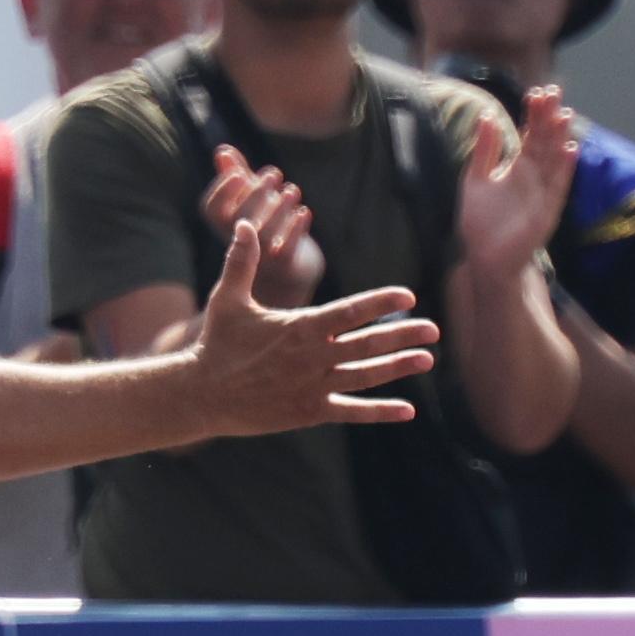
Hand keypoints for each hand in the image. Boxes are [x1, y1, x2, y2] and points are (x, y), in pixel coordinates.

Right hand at [180, 205, 438, 437]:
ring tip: (427, 360)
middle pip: (367, 344)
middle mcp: (312, 357)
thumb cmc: (216, 344)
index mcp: (299, 327)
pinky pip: (351, 411)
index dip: (381, 302)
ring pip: (365, 376)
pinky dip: (380, 412)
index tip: (408, 294)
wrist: (200, 395)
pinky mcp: (309, 411)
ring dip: (398, 368)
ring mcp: (313, 387)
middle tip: (434, 330)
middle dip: (402, 335)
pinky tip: (408, 411)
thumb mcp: (228, 299)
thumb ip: (242, 261)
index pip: (349, 311)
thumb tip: (244, 223)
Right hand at [202, 148, 325, 302]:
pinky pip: (287, 252)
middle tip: (275, 174)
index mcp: (225, 226)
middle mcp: (239, 243)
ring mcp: (261, 258)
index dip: (223, 190)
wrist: (288, 271)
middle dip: (256, 194)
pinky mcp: (285, 267)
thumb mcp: (251, 200)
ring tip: (293, 190)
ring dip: (279, 209)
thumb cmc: (266, 228)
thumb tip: (223, 151)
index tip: (241, 173)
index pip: (212, 209)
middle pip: (239, 219)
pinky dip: (296, 230)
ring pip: (264, 236)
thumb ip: (237, 175)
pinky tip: (305, 212)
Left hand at [458, 89, 583, 276]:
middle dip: (550, 117)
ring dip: (560, 137)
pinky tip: (570, 150)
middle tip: (554, 92)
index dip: (535, 114)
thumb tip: (487, 116)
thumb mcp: (475, 179)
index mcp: (518, 166)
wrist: (484, 257)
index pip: (531, 134)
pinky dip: (565, 169)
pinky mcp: (547, 210)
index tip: (538, 92)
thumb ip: (484, 150)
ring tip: (564, 114)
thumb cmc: (480, 221)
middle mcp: (534, 176)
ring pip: (554, 159)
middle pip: (546, 141)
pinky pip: (558, 187)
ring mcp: (543, 192)